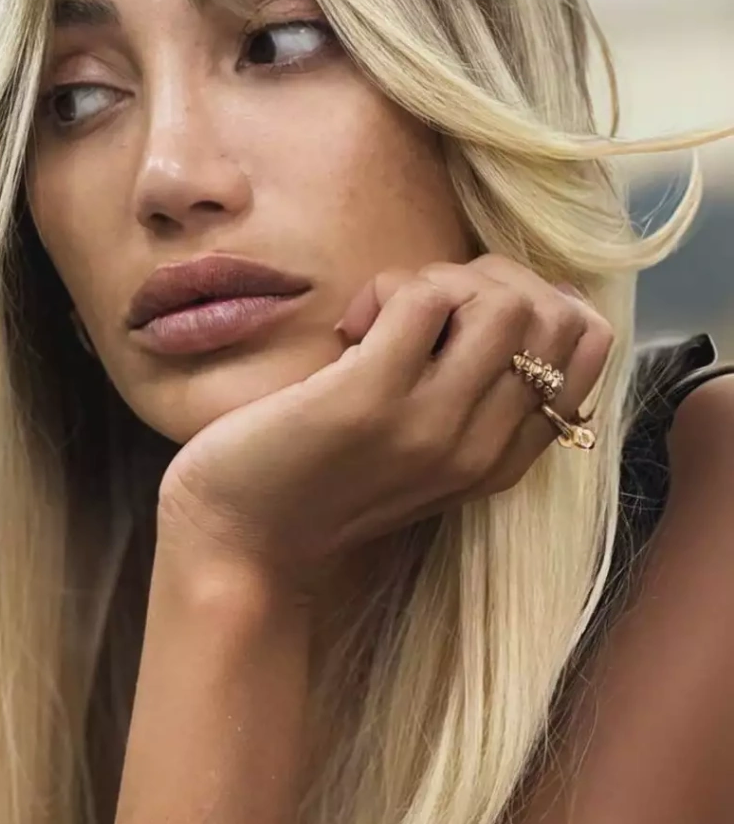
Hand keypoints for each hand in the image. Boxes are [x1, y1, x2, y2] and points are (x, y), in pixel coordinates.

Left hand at [155, 255, 612, 595]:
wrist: (238, 545)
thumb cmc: (316, 484)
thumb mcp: (418, 452)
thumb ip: (468, 397)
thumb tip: (498, 296)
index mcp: (502, 459)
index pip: (586, 343)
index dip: (534, 297)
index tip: (463, 317)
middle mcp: (481, 448)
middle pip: (553, 313)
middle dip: (490, 278)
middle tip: (420, 306)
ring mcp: (430, 426)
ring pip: (502, 302)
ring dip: (441, 280)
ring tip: (385, 315)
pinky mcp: (369, 401)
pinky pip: (422, 300)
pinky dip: (387, 289)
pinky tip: (348, 331)